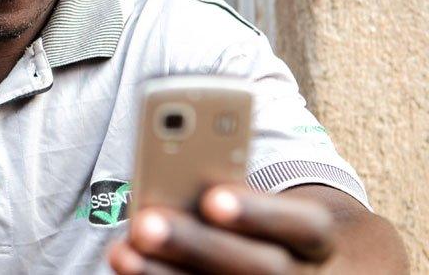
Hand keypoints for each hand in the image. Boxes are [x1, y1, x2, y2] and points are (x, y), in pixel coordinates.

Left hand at [108, 185, 334, 274]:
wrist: (314, 267)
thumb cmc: (269, 224)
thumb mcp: (266, 203)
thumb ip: (229, 192)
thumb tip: (170, 180)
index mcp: (321, 238)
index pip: (305, 225)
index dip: (260, 214)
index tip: (211, 199)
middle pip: (263, 269)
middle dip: (199, 246)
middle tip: (145, 226)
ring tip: (123, 255)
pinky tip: (130, 274)